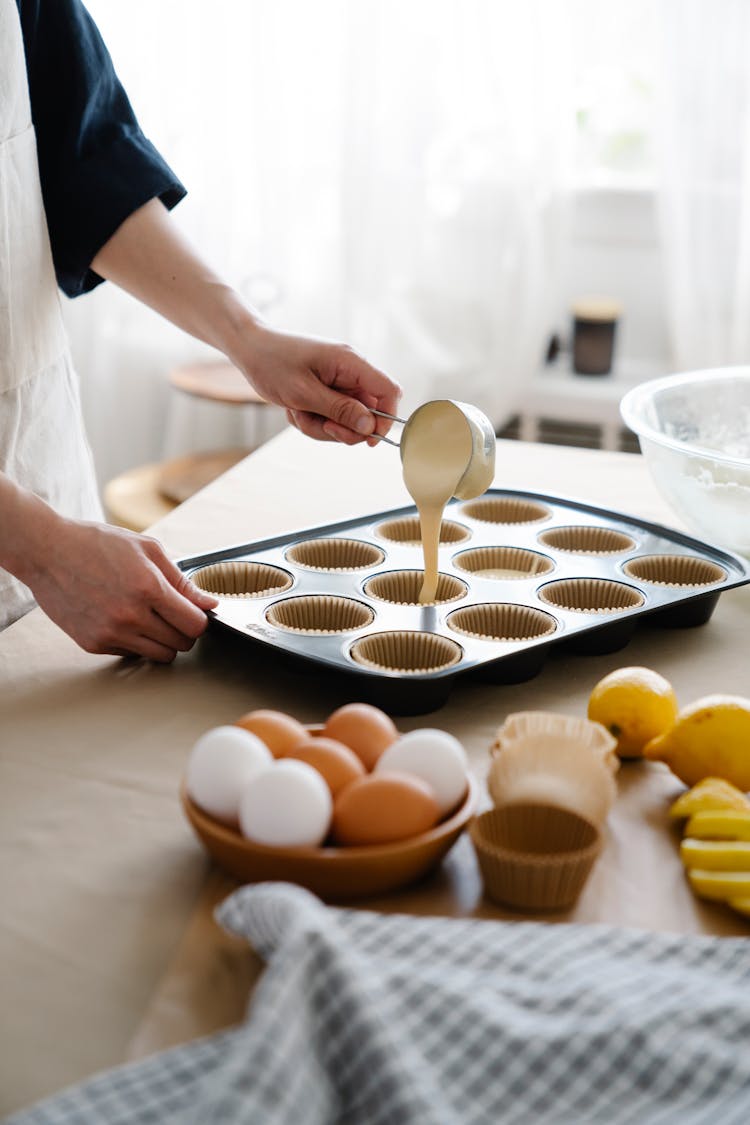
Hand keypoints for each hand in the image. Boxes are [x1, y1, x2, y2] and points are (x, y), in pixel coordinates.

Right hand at [27, 518, 217, 662]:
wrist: (46, 551)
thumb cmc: (96, 544)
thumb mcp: (147, 549)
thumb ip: (182, 580)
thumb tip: (209, 604)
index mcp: (148, 588)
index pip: (195, 625)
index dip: (199, 620)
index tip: (194, 613)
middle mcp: (130, 615)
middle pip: (181, 644)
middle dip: (183, 630)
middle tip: (172, 614)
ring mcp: (110, 633)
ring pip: (159, 655)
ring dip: (163, 640)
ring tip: (150, 618)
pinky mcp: (93, 644)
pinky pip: (131, 654)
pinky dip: (135, 641)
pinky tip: (124, 619)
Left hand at [235, 325, 402, 444]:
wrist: (249, 347)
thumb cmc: (272, 364)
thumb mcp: (304, 393)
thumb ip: (340, 410)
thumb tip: (370, 426)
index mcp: (350, 362)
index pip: (389, 392)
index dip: (386, 419)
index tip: (367, 440)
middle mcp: (350, 370)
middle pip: (368, 412)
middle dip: (343, 428)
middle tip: (319, 426)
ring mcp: (340, 380)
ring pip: (347, 419)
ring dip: (323, 426)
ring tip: (298, 414)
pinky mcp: (328, 389)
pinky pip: (332, 416)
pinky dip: (314, 421)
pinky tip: (295, 410)